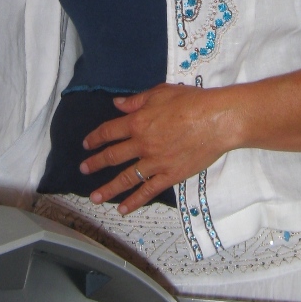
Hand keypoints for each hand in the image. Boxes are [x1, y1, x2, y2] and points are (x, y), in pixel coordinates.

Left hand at [80, 82, 241, 213]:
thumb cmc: (192, 102)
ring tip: (95, 197)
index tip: (86, 144)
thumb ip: (137, 100)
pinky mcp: (170, 176)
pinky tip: (123, 209)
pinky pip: (147, 191)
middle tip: (83, 169)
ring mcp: (155, 162)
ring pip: (125, 178)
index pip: (109, 131)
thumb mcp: (161, 92)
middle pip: (112, 156)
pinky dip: (134, 201)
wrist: (217, 120)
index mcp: (138, 122)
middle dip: (95, 163)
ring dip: (108, 189)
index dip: (95, 138)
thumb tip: (117, 104)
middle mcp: (142, 144)